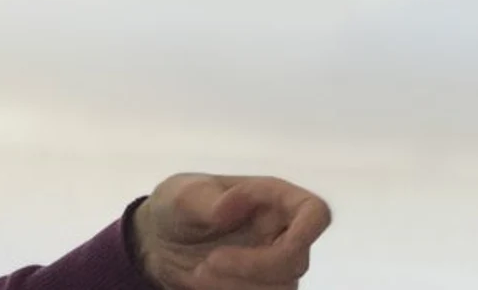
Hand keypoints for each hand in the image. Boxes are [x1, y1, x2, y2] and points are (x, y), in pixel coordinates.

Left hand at [131, 173, 332, 289]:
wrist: (162, 242)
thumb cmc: (178, 207)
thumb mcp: (182, 196)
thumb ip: (208, 200)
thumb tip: (233, 203)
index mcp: (274, 198)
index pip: (315, 213)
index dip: (306, 233)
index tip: (269, 247)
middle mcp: (283, 232)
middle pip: (296, 261)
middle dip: (251, 268)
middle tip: (206, 264)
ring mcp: (275, 263)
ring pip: (281, 289)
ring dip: (238, 287)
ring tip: (200, 273)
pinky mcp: (262, 287)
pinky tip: (206, 283)